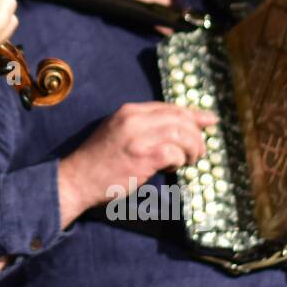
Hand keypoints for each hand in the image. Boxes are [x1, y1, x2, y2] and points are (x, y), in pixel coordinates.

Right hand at [58, 101, 218, 217]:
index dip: (193, 114)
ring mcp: (138, 136)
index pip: (169, 107)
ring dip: (192, 148)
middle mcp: (134, 119)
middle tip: (199, 150)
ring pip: (182, 133)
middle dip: (196, 134)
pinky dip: (178, 160)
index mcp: (129, 111)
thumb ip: (144, 127)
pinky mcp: (143, 156)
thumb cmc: (99, 161)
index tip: (209, 120)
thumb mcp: (118, 133)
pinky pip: (174, 152)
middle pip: (179, 117)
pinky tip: (171, 167)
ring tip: (189, 160)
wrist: (77, 179)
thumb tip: (178, 129)